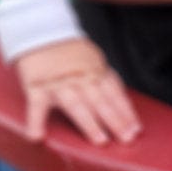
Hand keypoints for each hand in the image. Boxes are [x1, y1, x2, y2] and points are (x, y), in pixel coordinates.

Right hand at [15, 38, 141, 145]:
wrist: (39, 30)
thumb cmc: (68, 51)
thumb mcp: (92, 58)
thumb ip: (104, 79)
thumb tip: (124, 106)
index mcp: (93, 70)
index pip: (113, 92)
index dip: (125, 111)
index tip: (135, 129)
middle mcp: (78, 77)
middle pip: (99, 100)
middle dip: (114, 120)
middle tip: (126, 137)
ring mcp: (57, 83)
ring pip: (75, 104)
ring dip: (88, 123)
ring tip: (100, 140)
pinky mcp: (36, 87)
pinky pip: (36, 106)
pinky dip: (35, 121)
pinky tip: (37, 136)